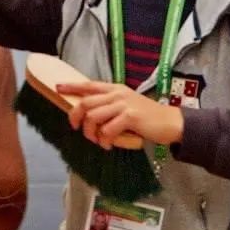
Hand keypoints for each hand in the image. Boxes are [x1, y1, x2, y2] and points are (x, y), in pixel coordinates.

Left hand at [55, 80, 184, 149]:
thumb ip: (109, 106)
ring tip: (98, 141)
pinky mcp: (130, 117)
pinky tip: (109, 145)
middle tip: (78, 129)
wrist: (170, 122)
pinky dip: (104, 140)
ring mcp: (123, 104)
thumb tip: (88, 115)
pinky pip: (107, 130)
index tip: (58, 87)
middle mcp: (117, 94)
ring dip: (91, 133)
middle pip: (85, 102)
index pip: (88, 84)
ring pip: (93, 117)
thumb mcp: (126, 105)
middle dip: (76, 117)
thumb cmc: (146, 117)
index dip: (72, 86)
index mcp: (114, 89)